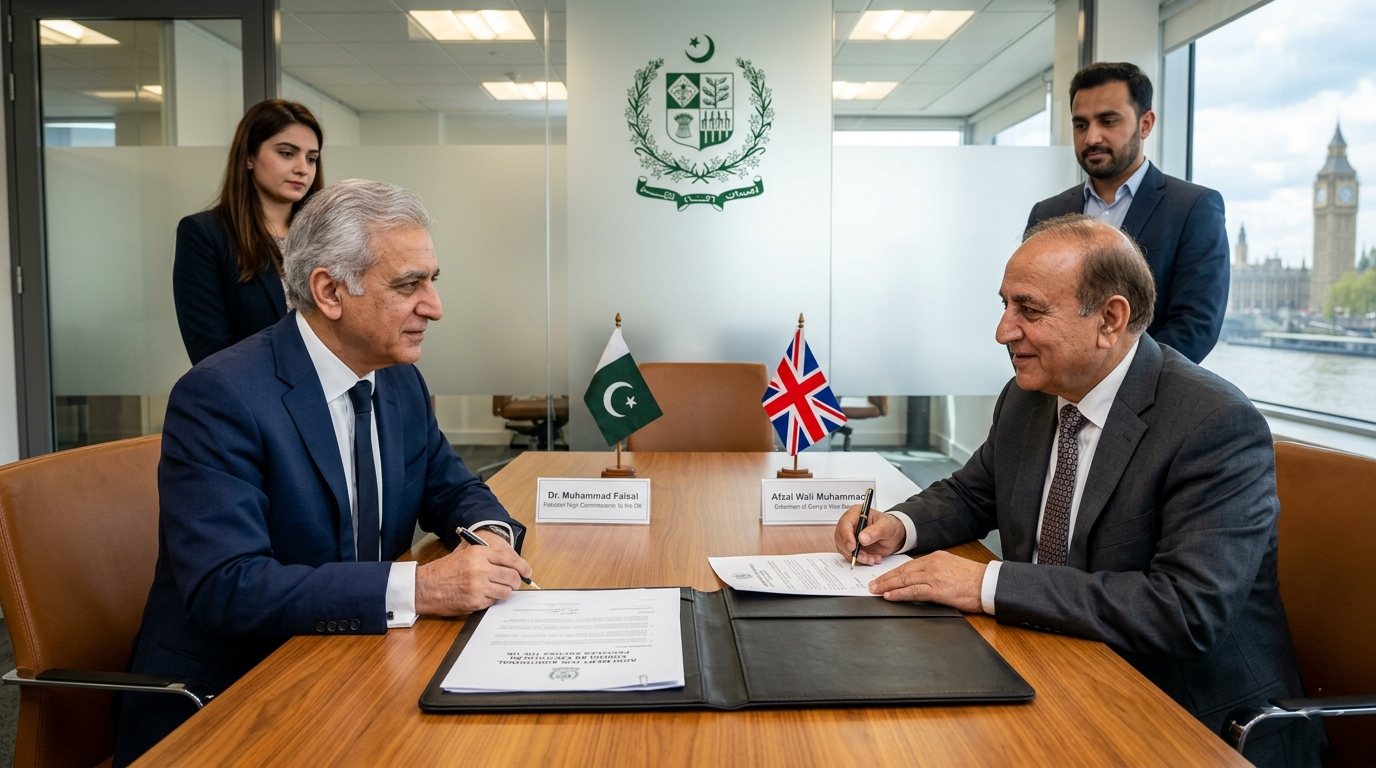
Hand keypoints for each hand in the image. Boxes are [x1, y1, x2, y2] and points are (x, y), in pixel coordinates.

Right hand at [415, 534, 531, 615]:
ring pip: (506, 591)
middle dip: (515, 581)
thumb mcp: (465, 553)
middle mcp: (480, 568)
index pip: (510, 558)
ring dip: (504, 591)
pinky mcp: (475, 601)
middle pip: (512, 576)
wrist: (425, 586)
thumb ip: (487, 556)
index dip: (523, 566)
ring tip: (497, 589)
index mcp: (478, 553)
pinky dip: (492, 599)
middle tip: (513, 582)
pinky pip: (494, 601)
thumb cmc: (445, 570)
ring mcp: (478, 586)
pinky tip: (484, 595)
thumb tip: (512, 563)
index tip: (527, 571)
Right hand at [833, 505, 905, 565]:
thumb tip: (861, 538)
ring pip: (844, 549)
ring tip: (871, 559)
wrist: (894, 536)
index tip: (852, 547)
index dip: (846, 536)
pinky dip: (861, 560)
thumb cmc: (890, 526)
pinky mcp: (852, 547)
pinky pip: (850, 556)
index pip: (845, 524)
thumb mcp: (886, 527)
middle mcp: (850, 524)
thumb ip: (874, 531)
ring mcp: (849, 536)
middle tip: (864, 557)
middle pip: (840, 538)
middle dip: (851, 550)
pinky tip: (872, 559)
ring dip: (857, 557)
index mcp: (855, 514)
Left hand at [867, 551, 985, 612]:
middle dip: (886, 578)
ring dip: (887, 585)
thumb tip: (921, 580)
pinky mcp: (937, 589)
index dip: (894, 572)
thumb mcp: (952, 569)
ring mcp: (934, 576)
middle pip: (903, 571)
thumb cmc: (974, 580)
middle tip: (873, 584)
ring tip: (876, 590)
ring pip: (904, 579)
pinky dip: (899, 593)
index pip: (909, 565)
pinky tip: (889, 596)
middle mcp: (932, 564)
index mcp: (936, 557)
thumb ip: (935, 571)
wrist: (988, 584)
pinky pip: (913, 591)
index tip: (884, 577)